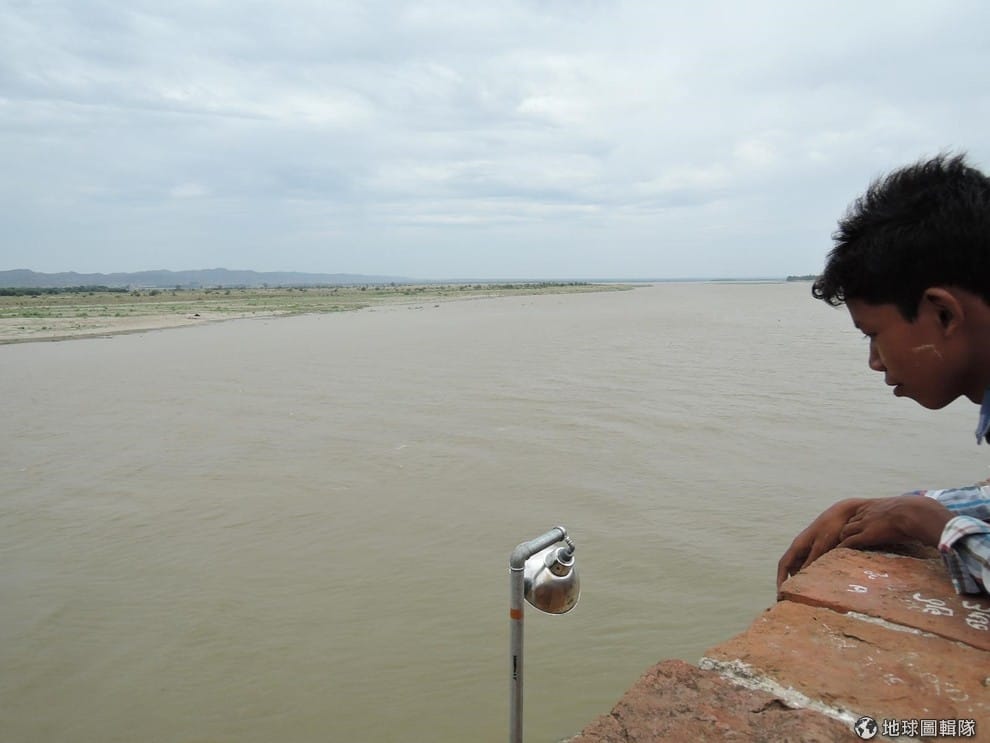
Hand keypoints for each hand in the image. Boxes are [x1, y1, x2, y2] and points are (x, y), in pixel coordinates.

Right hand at [776, 498, 868, 589]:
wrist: (846, 513)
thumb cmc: (832, 528)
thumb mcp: (822, 546)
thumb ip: (812, 561)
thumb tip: (803, 579)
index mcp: (798, 546)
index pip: (784, 566)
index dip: (780, 580)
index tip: (781, 595)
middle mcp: (802, 548)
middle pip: (793, 569)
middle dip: (793, 583)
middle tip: (797, 600)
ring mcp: (812, 548)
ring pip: (804, 567)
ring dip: (805, 579)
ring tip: (811, 595)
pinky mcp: (823, 549)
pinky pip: (815, 565)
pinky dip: (816, 574)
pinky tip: (825, 583)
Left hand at [837, 495, 952, 549]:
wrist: (916, 512)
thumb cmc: (919, 512)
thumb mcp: (911, 508)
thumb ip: (913, 512)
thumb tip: (930, 514)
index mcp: (876, 505)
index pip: (858, 513)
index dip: (855, 521)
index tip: (852, 527)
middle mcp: (867, 513)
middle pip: (848, 522)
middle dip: (844, 530)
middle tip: (840, 539)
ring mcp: (865, 524)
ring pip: (845, 531)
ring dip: (842, 539)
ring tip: (838, 547)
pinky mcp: (866, 535)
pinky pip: (849, 542)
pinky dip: (843, 548)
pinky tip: (839, 554)